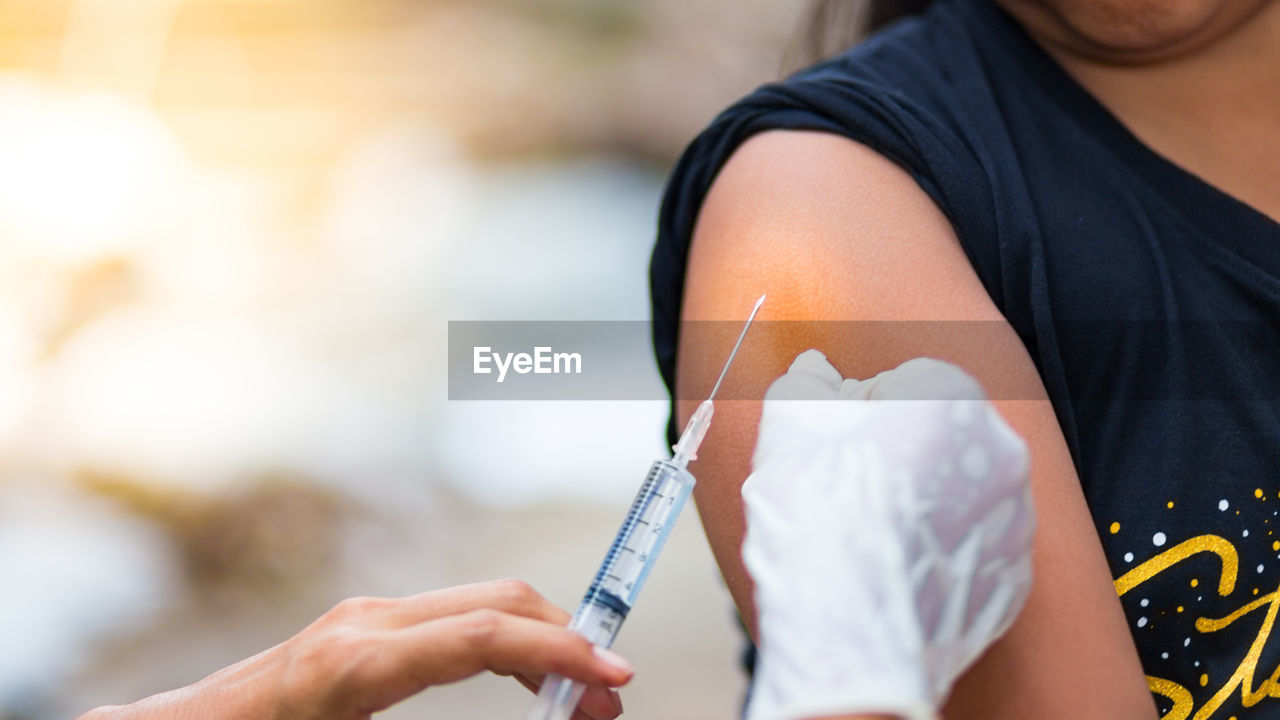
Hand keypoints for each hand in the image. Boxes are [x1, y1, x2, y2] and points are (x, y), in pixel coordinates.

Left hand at [79, 580, 632, 719]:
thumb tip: (532, 716)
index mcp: (357, 663)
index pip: (483, 637)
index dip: (559, 652)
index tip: (614, 681)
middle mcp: (368, 623)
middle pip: (499, 602)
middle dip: (568, 643)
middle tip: (611, 700)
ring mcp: (370, 617)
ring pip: (487, 604)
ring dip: (545, 642)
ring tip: (581, 697)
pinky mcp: (370, 626)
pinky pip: (460, 619)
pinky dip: (509, 643)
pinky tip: (530, 678)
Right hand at [742, 351, 1034, 719]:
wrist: (846, 627)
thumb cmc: (817, 514)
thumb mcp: (790, 422)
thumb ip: (808, 382)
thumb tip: (816, 370)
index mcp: (951, 397)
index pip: (906, 381)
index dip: (861, 411)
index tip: (835, 445)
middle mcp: (999, 450)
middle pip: (942, 436)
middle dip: (902, 454)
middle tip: (851, 492)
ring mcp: (1014, 519)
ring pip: (964, 493)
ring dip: (927, 504)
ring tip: (874, 537)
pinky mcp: (1015, 580)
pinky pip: (976, 552)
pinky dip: (943, 557)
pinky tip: (899, 571)